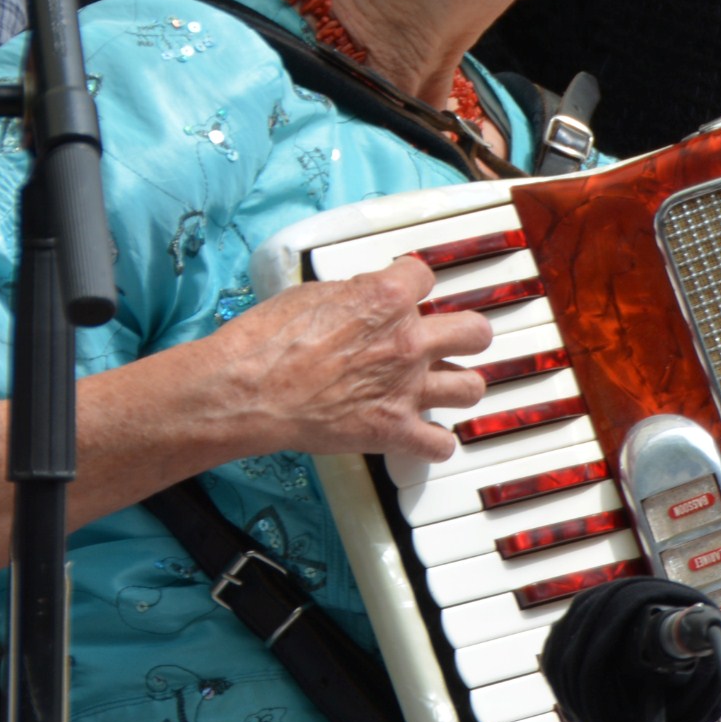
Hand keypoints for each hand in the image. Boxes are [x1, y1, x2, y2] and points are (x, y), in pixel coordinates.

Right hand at [199, 257, 493, 464]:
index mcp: (387, 298)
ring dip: (459, 385)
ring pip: (471, 387)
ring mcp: (405, 388)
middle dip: (465, 334)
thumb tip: (365, 298)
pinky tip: (423, 435)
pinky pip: (440, 444)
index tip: (408, 293)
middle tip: (450, 339)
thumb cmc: (266, 341)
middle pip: (475, 331)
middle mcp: (407, 341)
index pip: (426, 277)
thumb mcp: (312, 294)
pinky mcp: (392, 430)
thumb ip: (354, 294)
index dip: (414, 284)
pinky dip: (434, 443)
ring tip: (443, 385)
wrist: (245, 391)